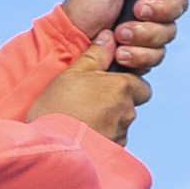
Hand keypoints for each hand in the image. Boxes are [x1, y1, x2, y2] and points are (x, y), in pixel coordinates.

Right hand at [21, 55, 153, 146]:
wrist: (49, 148)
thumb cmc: (57, 107)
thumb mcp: (72, 73)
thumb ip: (94, 54)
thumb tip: (109, 36)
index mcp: (121, 88)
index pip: (140, 84)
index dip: (125, 83)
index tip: (107, 83)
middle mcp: (127, 111)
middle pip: (131, 104)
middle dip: (117, 102)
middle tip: (91, 101)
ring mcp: (121, 134)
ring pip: (121, 123)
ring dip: (108, 120)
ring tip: (81, 119)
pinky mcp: (113, 152)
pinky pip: (113, 141)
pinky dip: (102, 136)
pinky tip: (82, 133)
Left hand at [61, 0, 189, 78]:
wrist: (73, 42)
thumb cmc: (85, 5)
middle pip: (179, 1)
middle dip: (160, 9)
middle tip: (137, 10)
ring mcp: (151, 25)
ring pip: (170, 30)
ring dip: (144, 34)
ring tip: (118, 34)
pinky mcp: (147, 48)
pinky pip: (159, 53)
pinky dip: (139, 53)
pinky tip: (120, 51)